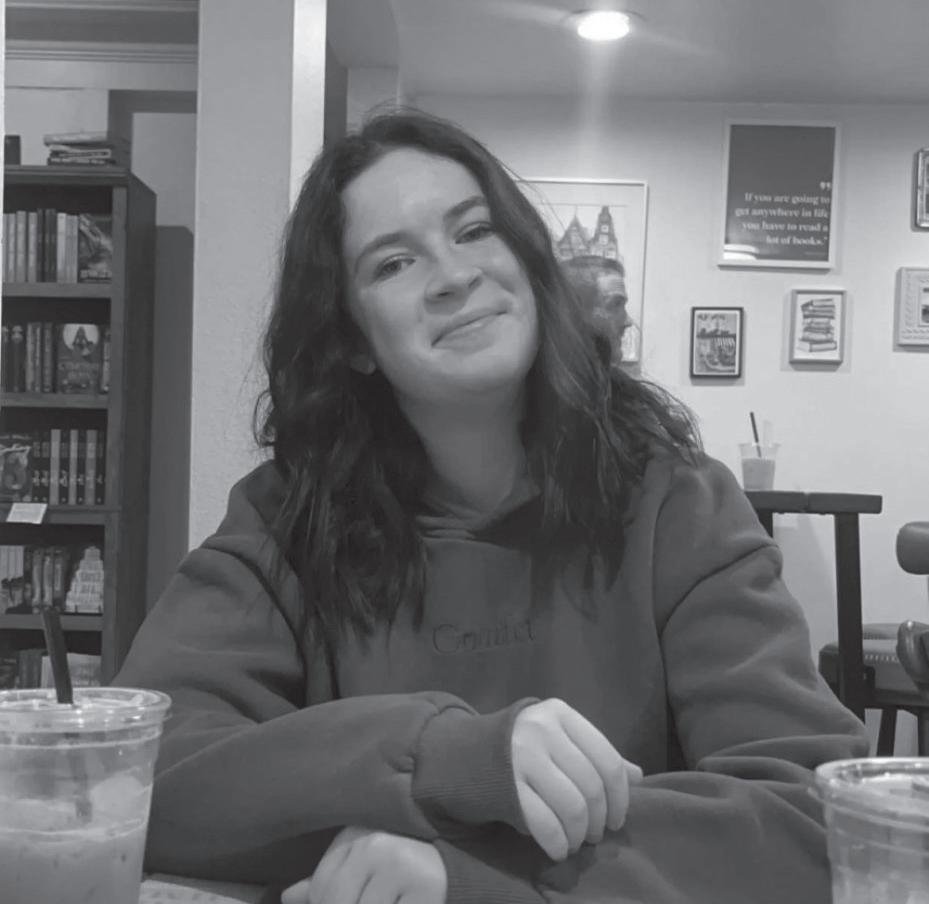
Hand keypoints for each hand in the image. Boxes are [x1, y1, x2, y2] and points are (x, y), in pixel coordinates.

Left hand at [280, 826, 446, 903]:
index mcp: (356, 834)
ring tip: (388, 897)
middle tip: (376, 898)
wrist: (466, 854)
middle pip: (336, 903)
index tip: (357, 897)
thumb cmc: (405, 863)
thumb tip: (287, 897)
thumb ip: (326, 880)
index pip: (321, 889)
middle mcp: (374, 843)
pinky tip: (404, 903)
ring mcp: (400, 864)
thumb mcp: (363, 864)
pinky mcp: (425, 886)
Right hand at [511, 698, 642, 860]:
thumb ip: (595, 754)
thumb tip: (637, 776)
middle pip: (591, 786)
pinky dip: (558, 843)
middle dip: (599, 820)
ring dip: (580, 834)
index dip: (620, 797)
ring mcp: (521, 756)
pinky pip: (544, 823)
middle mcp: (541, 730)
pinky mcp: (505, 785)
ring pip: (572, 806)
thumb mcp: (558, 738)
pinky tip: (559, 849)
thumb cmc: (520, 746)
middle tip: (595, 834)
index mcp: (560, 714)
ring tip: (576, 841)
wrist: (463, 754)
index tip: (617, 819)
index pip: (607, 759)